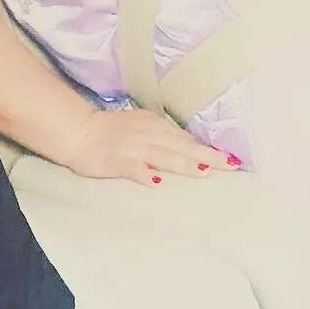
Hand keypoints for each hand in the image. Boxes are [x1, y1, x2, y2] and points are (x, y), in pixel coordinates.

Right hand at [58, 107, 239, 185]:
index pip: (187, 139)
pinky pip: (132, 168)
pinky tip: (156, 182)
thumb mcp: (143, 127)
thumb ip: (165, 137)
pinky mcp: (116, 161)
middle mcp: (148, 135)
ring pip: (163, 156)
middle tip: (230, 165)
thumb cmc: (112, 131)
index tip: (231, 158)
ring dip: (184, 163)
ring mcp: (133, 147)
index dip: (208, 148)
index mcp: (156, 126)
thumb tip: (189, 147)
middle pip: (182, 146)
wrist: (79, 131)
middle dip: (207, 155)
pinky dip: (144, 174)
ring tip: (204, 171)